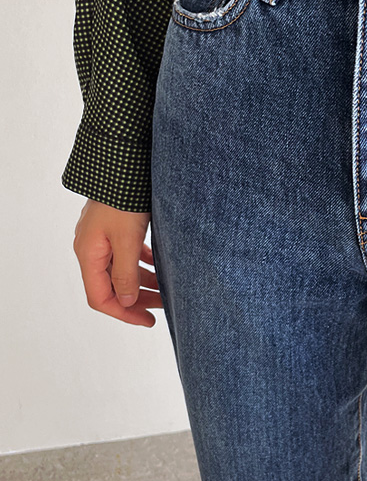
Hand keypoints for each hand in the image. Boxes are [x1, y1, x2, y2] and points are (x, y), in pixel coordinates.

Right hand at [73, 201, 161, 327]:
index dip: (124, 313)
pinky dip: (139, 263)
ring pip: (119, 270)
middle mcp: (90, 248)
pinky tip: (156, 263)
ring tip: (164, 287)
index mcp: (88, 254)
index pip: (100, 298)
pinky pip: (123, 254)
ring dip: (140, 282)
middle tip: (162, 307)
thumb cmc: (123, 198)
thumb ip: (126, 274)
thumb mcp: (127, 240)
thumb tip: (128, 300)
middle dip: (136, 299)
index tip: (148, 320)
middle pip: (109, 286)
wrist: (121, 160)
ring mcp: (99, 237)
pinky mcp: (111, 227)